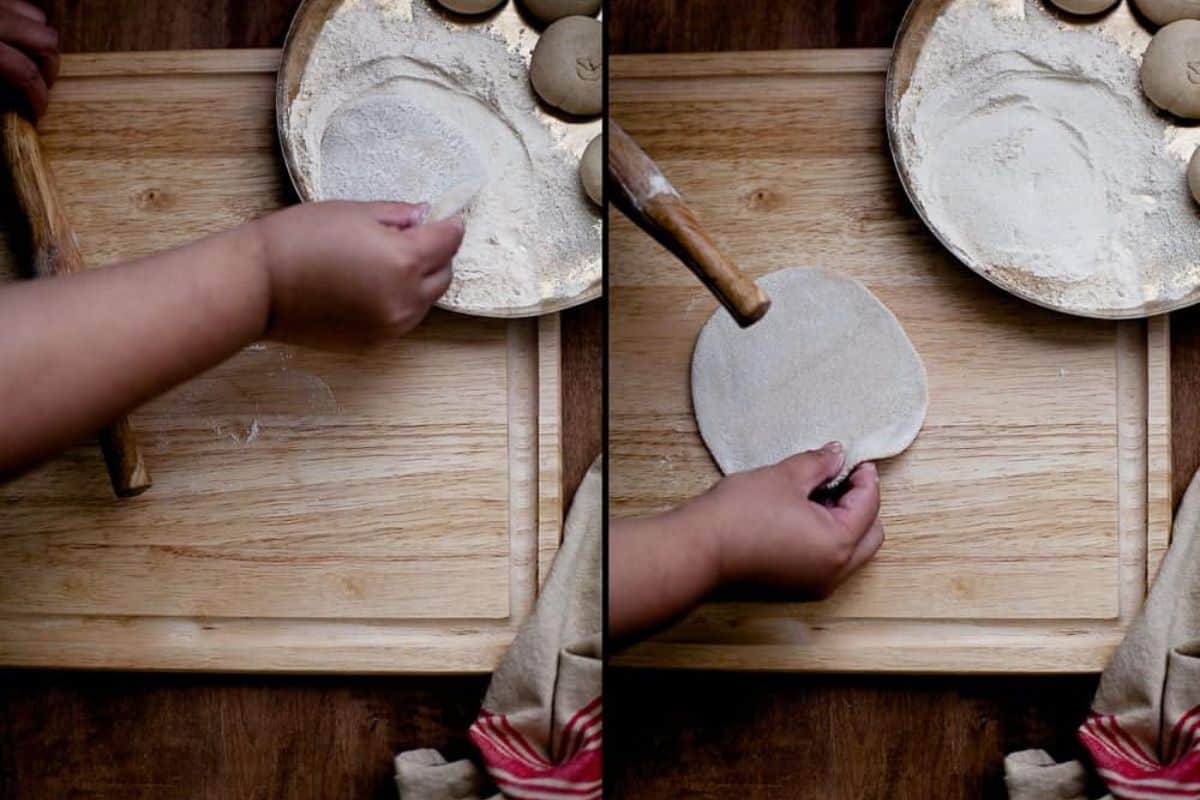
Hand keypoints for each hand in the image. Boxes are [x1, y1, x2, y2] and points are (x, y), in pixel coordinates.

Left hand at [0, 0, 58, 118]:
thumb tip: (16, 100)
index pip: (27, 73)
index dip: (38, 98)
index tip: (38, 112)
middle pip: (46, 40)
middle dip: (49, 67)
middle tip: (40, 85)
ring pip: (38, 18)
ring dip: (40, 42)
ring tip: (30, 59)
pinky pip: (18, 6)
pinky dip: (24, 23)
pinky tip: (13, 38)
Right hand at [253, 200, 463, 349]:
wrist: (259, 285)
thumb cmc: (299, 238)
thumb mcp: (354, 211)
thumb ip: (398, 216)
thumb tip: (424, 217)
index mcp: (404, 261)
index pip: (449, 242)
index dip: (451, 226)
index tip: (449, 217)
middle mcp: (405, 299)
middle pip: (444, 275)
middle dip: (437, 254)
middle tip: (416, 238)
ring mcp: (391, 326)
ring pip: (426, 301)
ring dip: (420, 281)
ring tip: (390, 263)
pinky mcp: (374, 342)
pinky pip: (403, 319)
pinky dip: (400, 302)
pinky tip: (374, 286)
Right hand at [692, 442, 883, 597]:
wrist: (702, 546)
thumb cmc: (741, 512)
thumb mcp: (786, 476)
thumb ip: (819, 464)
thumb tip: (838, 455)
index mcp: (838, 543)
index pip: (869, 505)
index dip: (865, 477)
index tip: (855, 459)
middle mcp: (835, 570)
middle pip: (870, 534)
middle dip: (862, 503)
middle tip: (842, 477)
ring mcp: (817, 581)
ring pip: (853, 550)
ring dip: (847, 522)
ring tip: (821, 495)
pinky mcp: (799, 584)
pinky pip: (831, 560)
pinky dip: (830, 537)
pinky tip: (806, 514)